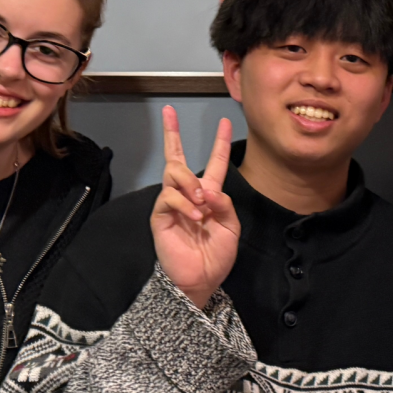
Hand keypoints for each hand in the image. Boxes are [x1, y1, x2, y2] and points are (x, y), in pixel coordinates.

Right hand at [151, 106, 240, 308]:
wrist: (200, 279)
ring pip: (174, 173)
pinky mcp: (161, 216)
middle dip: (172, 133)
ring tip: (201, 202)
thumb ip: (225, 204)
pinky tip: (195, 216)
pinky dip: (185, 203)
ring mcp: (172, 204)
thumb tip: (209, 190)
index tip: (224, 122)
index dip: (220, 143)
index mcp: (209, 196)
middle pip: (177, 157)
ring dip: (190, 182)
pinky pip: (169, 197)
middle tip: (168, 113)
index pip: (214, 163)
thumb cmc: (215, 256)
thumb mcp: (231, 228)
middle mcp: (189, 195)